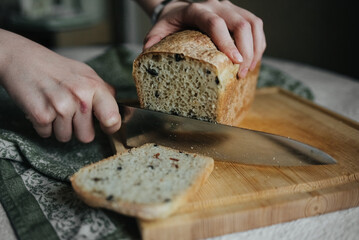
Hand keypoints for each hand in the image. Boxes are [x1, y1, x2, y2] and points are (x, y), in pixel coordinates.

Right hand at [0, 30, 120, 142]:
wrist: (23, 58)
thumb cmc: (56, 68)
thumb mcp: (86, 74)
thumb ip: (104, 92)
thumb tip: (121, 110)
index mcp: (94, 87)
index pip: (112, 119)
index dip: (110, 126)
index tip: (105, 125)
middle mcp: (79, 97)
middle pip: (87, 137)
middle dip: (78, 129)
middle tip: (70, 111)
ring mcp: (60, 107)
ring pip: (66, 137)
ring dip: (59, 127)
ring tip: (54, 107)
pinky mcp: (41, 114)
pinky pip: (47, 134)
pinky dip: (44, 125)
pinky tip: (43, 108)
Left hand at [143, 0, 265, 77]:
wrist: (180, 5)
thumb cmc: (171, 20)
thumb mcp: (158, 28)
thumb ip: (153, 40)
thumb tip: (147, 54)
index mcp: (196, 9)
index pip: (215, 23)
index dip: (227, 42)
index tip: (235, 61)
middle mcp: (217, 5)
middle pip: (241, 23)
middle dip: (246, 50)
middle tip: (242, 73)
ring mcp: (230, 8)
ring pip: (253, 23)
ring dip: (255, 48)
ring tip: (248, 70)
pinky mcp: (239, 13)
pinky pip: (256, 26)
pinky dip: (258, 44)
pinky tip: (253, 60)